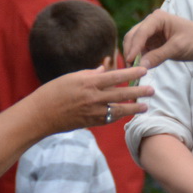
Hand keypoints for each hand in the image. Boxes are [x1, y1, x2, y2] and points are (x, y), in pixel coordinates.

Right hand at [33, 64, 151, 131]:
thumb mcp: (71, 77)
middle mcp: (93, 97)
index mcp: (89, 81)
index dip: (131, 72)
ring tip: (145, 106)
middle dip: (139, 91)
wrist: (40, 115)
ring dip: (134, 108)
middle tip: (152, 90)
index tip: (144, 69)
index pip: (115, 75)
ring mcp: (93, 111)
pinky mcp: (91, 123)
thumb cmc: (53, 92)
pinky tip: (126, 114)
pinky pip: (109, 119)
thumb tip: (105, 69)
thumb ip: (91, 73)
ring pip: (119, 109)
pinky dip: (118, 116)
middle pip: (121, 93)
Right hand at [123, 10, 192, 68]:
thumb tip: (141, 66)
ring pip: (135, 44)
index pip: (140, 33)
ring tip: (132, 71)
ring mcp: (151, 33)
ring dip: (133, 56)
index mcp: (157, 18)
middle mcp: (151, 23)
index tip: (130, 61)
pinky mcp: (154, 42)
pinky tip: (138, 69)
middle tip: (129, 69)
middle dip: (130, 52)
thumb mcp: (178, 48)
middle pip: (133, 37)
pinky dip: (139, 59)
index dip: (133, 47)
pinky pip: (142, 50)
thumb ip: (159, 56)